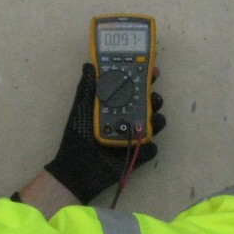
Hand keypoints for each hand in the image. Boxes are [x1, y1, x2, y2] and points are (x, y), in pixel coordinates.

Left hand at [44, 63, 165, 203]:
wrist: (76, 168)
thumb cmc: (78, 135)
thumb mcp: (81, 108)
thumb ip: (88, 87)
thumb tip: (89, 64)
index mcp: (116, 105)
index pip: (134, 87)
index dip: (145, 78)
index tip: (152, 70)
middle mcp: (128, 117)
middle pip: (148, 104)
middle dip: (155, 97)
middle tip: (153, 94)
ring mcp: (134, 136)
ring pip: (154, 124)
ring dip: (157, 118)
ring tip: (153, 117)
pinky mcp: (138, 154)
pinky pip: (150, 148)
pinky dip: (149, 146)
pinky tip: (144, 143)